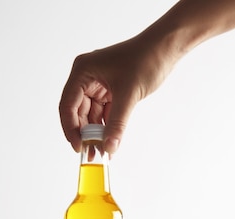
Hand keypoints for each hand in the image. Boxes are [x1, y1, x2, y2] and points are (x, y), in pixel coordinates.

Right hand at [59, 35, 174, 154]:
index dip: (70, 128)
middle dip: (84, 133)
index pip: (68, 104)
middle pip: (77, 112)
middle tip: (90, 154)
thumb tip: (109, 147)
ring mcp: (98, 84)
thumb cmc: (146, 59)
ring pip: (90, 115)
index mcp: (83, 71)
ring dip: (95, 133)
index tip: (78, 146)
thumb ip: (117, 123)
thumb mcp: (128, 94)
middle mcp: (86, 77)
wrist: (165, 49)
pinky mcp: (110, 91)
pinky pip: (103, 113)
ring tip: (100, 152)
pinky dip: (106, 127)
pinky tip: (109, 141)